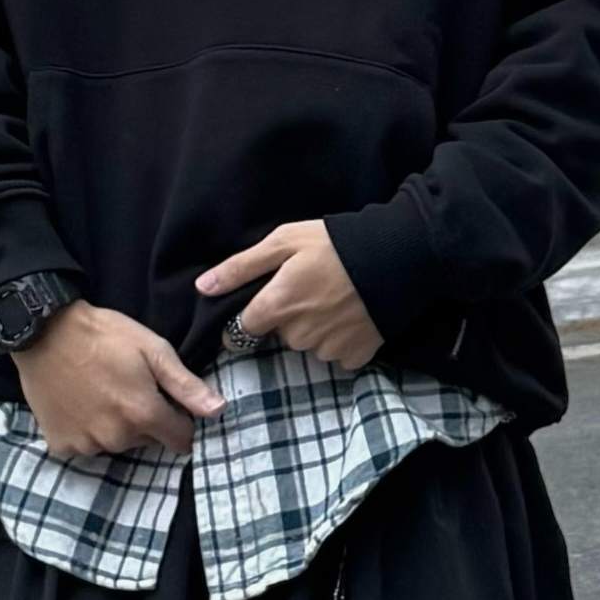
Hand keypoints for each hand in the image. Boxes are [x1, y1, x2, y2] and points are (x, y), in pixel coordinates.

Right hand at [12, 301, 223, 459]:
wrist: (44, 331)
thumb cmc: (104, 335)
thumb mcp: (152, 350)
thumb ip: (186, 385)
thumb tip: (219, 411)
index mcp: (144, 414)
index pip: (181, 439)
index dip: (179, 420)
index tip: (167, 401)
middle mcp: (117, 438)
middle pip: (147, 441)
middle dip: (145, 420)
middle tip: (128, 387)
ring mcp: (86, 444)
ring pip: (116, 444)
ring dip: (115, 426)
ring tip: (101, 392)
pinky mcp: (60, 444)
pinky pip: (85, 447)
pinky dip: (85, 431)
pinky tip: (80, 404)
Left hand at [194, 219, 381, 372]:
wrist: (396, 256)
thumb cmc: (334, 243)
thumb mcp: (283, 242)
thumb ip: (241, 267)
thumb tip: (203, 288)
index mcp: (277, 306)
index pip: (241, 332)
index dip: (248, 319)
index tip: (263, 305)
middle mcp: (297, 335)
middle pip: (279, 335)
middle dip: (288, 317)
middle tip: (311, 288)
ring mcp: (327, 349)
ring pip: (308, 344)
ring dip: (314, 328)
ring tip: (335, 298)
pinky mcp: (354, 357)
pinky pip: (335, 354)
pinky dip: (340, 339)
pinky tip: (352, 315)